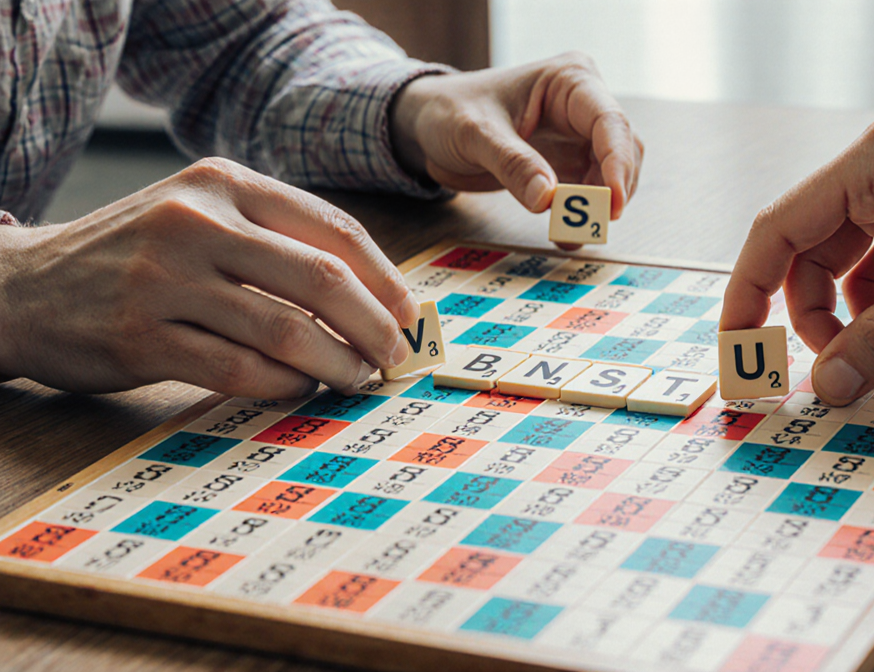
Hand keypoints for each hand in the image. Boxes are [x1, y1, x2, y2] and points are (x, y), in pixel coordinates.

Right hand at [0, 158, 419, 397]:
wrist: (22, 285)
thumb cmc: (138, 255)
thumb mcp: (202, 217)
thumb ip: (277, 242)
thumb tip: (374, 294)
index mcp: (224, 184)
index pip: (333, 229)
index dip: (385, 278)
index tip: (408, 315)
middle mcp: (196, 221)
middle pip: (321, 279)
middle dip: (374, 326)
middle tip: (393, 356)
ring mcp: (164, 279)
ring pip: (286, 330)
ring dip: (337, 363)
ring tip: (356, 378)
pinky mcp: (141, 337)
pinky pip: (239, 370)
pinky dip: (284, 385)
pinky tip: (300, 388)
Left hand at [390, 52, 642, 236]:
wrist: (430, 125)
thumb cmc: (450, 112)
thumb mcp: (475, 134)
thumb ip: (512, 164)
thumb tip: (548, 199)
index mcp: (567, 81)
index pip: (609, 120)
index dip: (617, 161)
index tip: (613, 202)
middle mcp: (583, 105)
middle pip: (622, 148)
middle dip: (613, 189)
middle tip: (593, 226)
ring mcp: (580, 135)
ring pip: (613, 174)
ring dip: (600, 207)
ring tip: (571, 234)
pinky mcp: (570, 163)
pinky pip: (592, 192)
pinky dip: (584, 216)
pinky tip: (566, 235)